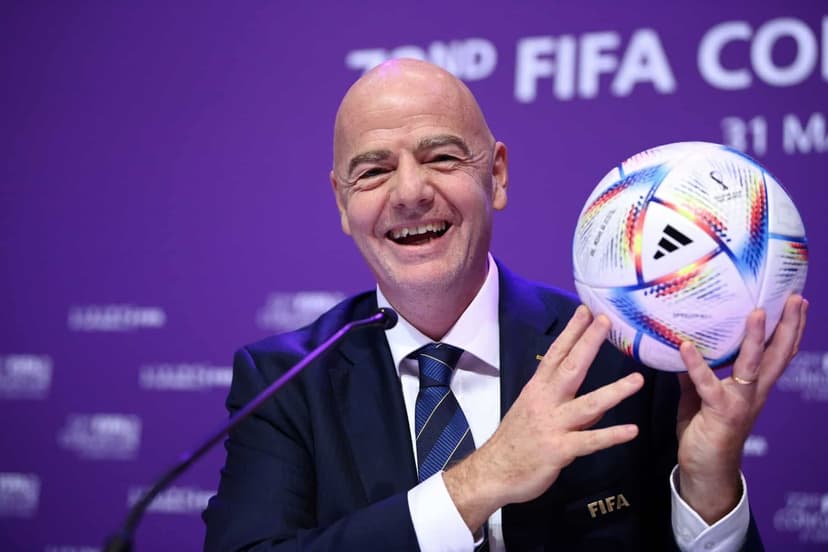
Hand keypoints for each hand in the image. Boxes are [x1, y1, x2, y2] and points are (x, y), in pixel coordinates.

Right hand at [443, 305, 643, 531]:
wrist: (494, 472)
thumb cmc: (515, 441)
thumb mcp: (535, 414)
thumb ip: (568, 405)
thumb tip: (600, 402)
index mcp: (538, 390)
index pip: (556, 355)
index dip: (571, 332)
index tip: (585, 311)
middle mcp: (545, 402)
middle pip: (570, 368)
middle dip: (589, 343)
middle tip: (605, 322)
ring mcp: (553, 425)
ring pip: (588, 404)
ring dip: (614, 391)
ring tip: (639, 380)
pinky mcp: (559, 450)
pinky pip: (589, 442)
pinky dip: (610, 436)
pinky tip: (631, 431)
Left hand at [676, 294, 807, 522]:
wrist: (705, 471)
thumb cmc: (705, 432)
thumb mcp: (698, 396)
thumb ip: (694, 373)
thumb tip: (684, 347)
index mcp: (752, 386)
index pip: (777, 352)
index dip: (789, 328)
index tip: (795, 301)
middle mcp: (753, 391)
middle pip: (777, 354)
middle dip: (788, 326)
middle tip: (794, 298)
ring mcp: (740, 401)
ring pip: (752, 365)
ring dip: (755, 339)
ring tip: (757, 313)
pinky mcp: (720, 412)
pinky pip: (708, 384)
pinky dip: (696, 365)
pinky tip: (686, 347)